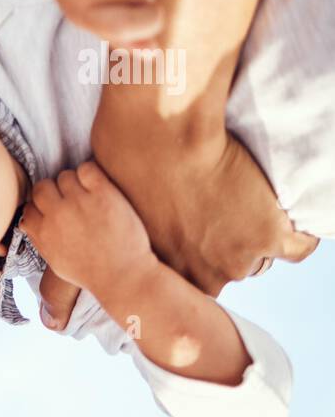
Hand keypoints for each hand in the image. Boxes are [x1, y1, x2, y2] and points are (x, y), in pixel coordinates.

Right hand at [21, 163, 157, 321]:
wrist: (124, 276)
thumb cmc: (91, 272)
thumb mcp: (55, 262)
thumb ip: (39, 239)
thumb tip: (26, 222)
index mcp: (44, 232)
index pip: (29, 207)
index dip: (41, 207)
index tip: (53, 210)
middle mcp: (57, 214)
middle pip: (42, 187)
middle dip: (53, 192)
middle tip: (70, 200)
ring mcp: (80, 203)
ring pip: (65, 176)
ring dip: (74, 183)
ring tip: (87, 195)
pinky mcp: (103, 194)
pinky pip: (87, 168)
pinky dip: (90, 173)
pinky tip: (98, 186)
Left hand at [95, 126, 317, 296]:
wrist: (159, 135)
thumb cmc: (126, 159)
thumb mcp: (119, 206)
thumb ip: (135, 226)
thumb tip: (131, 222)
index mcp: (165, 268)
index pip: (191, 281)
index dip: (196, 256)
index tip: (199, 233)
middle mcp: (203, 273)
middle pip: (227, 269)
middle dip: (226, 245)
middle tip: (221, 212)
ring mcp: (236, 258)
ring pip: (258, 257)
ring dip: (255, 234)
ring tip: (244, 204)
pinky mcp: (267, 235)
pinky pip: (297, 248)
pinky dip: (296, 235)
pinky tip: (285, 218)